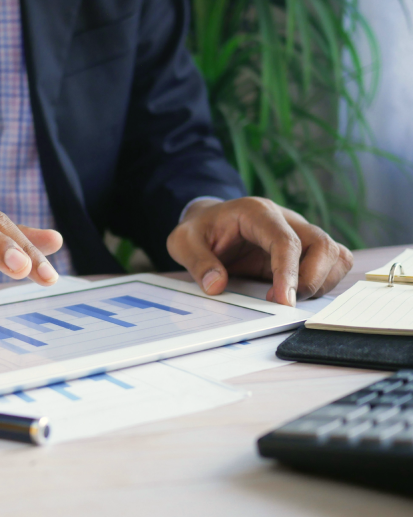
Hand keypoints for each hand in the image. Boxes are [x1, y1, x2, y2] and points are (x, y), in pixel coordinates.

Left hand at [167, 197, 352, 305]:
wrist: (208, 222)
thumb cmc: (199, 230)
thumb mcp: (183, 242)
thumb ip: (198, 262)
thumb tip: (217, 286)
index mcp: (257, 213)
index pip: (286, 240)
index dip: (289, 272)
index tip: (283, 301)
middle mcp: (286, 219)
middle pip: (322, 245)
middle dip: (311, 280)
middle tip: (284, 304)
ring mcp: (299, 234)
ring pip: (334, 254)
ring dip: (321, 282)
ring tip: (289, 298)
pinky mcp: (304, 251)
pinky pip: (332, 263)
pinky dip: (324, 282)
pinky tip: (297, 293)